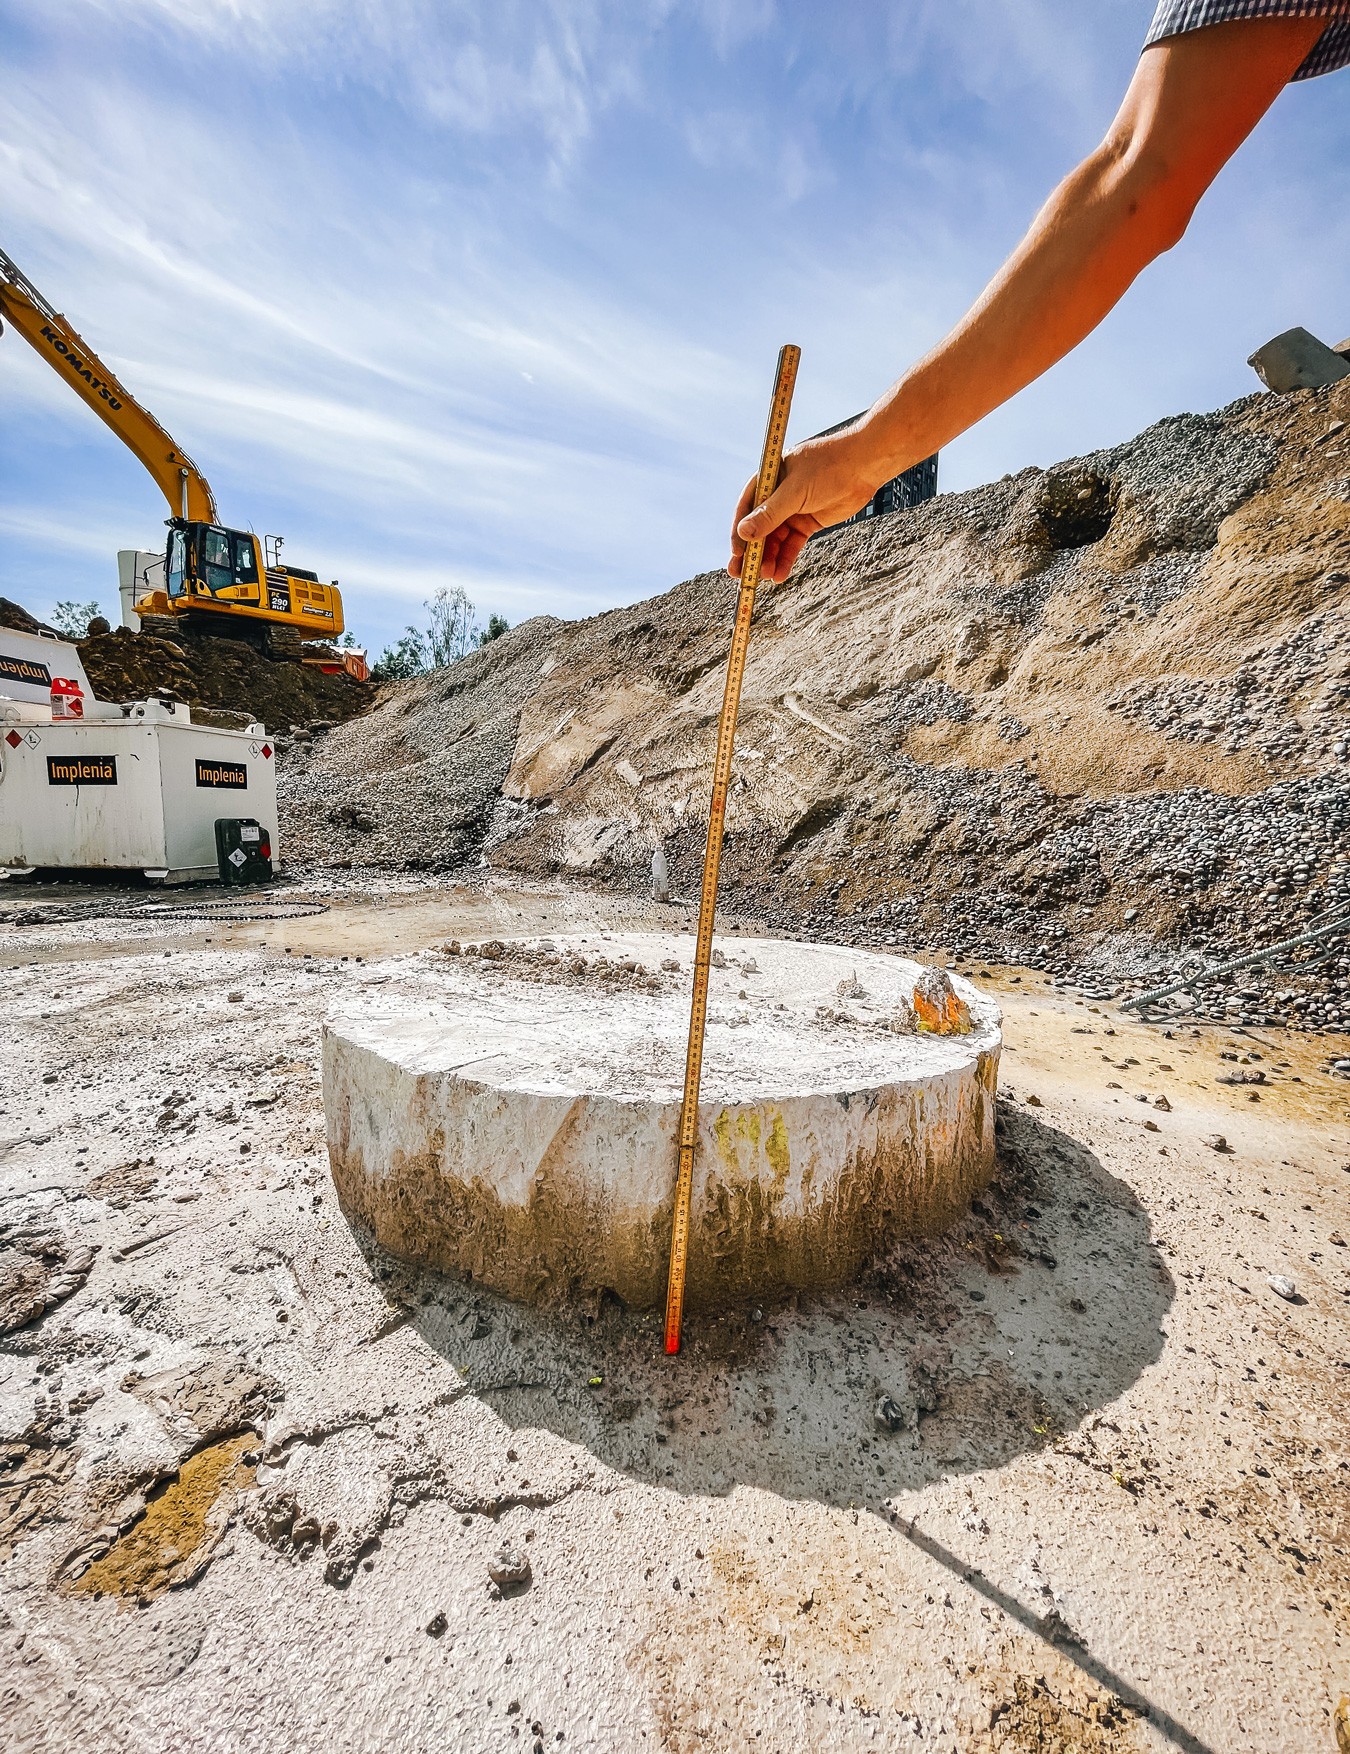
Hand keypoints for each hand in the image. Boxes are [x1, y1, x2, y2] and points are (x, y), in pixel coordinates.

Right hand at [728, 423, 880, 582]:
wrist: (863, 467)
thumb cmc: (828, 467)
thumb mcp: (795, 491)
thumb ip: (770, 514)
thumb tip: (744, 532)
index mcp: (768, 480)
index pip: (746, 509)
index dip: (739, 532)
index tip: (737, 554)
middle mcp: (777, 496)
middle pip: (758, 528)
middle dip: (751, 551)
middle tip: (741, 574)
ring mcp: (792, 510)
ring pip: (775, 540)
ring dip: (768, 558)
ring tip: (765, 576)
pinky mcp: (807, 523)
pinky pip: (792, 544)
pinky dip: (785, 559)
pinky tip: (779, 574)